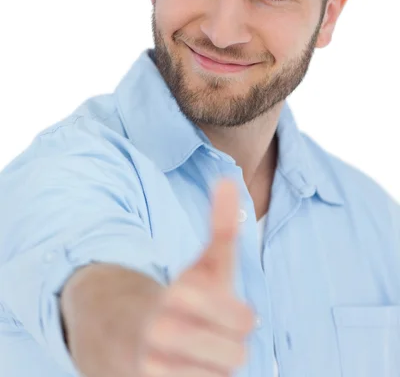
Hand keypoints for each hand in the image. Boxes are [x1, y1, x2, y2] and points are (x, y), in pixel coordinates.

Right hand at [61, 178, 254, 376]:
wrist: (120, 328)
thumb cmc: (181, 295)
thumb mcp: (202, 262)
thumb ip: (220, 225)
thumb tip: (229, 179)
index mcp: (178, 296)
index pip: (241, 320)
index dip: (242, 317)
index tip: (239, 314)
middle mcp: (160, 333)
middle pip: (234, 357)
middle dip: (231, 347)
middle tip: (218, 338)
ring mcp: (151, 368)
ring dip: (216, 371)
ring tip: (202, 356)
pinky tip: (190, 370)